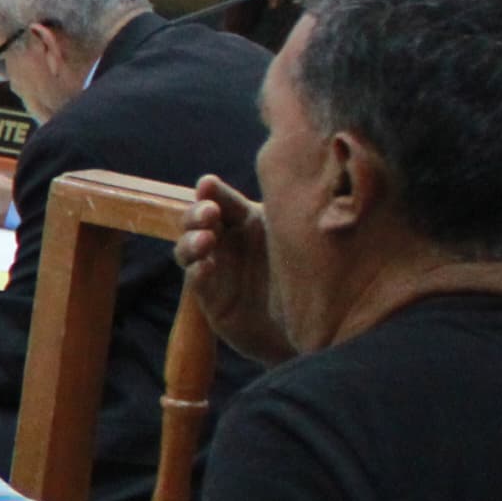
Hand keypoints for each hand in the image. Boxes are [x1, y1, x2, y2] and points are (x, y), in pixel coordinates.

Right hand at [179, 171, 295, 361]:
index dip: (211, 191)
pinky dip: (197, 272)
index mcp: (247, 220)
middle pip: (197, 220)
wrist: (313, 323)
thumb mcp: (302, 238)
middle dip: (196, 213)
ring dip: (191, 241)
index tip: (207, 184)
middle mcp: (227, 241)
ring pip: (188, 248)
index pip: (222, 199)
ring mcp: (216, 268)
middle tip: (209, 213)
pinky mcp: (210, 297)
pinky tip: (204, 267)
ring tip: (204, 241)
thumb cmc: (313, 273)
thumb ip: (287, 213)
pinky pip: (196, 281)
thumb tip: (289, 177)